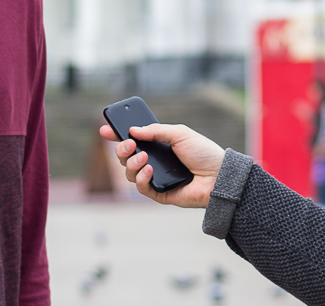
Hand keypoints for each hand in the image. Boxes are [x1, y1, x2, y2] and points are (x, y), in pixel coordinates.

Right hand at [99, 122, 224, 207]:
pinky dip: (141, 178)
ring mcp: (155, 178)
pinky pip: (141, 188)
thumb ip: (156, 130)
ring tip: (145, 158)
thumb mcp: (180, 133)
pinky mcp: (159, 194)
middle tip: (130, 144)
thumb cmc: (203, 153)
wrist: (218, 176)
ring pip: (129, 173)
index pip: (133, 140)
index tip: (105, 130)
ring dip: (132, 164)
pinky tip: (149, 170)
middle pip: (126, 157)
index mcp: (158, 146)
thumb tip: (133, 130)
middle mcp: (154, 162)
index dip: (117, 136)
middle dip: (122, 150)